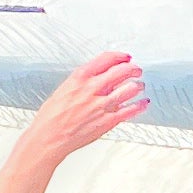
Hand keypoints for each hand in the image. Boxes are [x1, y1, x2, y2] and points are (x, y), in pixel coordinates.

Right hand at [26, 51, 149, 161]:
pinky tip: (143, 103)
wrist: (49, 136)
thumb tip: (96, 77)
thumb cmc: (52, 116)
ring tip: (139, 86)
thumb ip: (82, 82)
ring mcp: (102, 105)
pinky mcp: (108, 120)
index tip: (125, 57)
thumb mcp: (64, 89)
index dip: (120, 56)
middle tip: (136, 70)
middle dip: (133, 69)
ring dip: (138, 86)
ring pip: (130, 89)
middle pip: (122, 71)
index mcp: (80, 77)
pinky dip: (140, 105)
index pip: (107, 59)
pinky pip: (130, 110)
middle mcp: (93, 88)